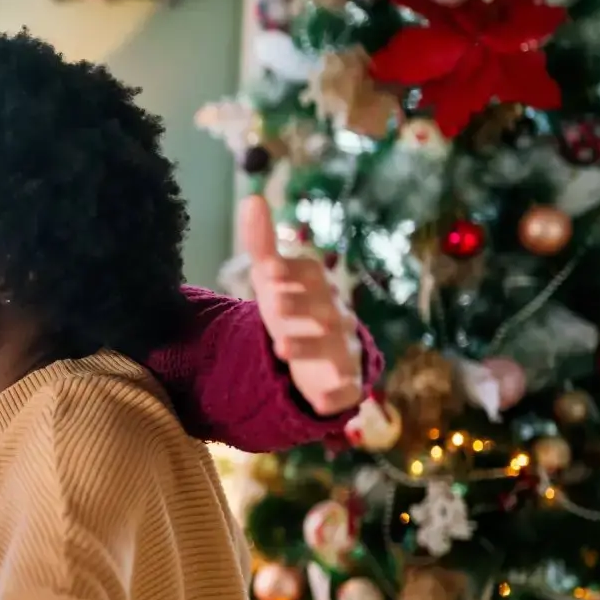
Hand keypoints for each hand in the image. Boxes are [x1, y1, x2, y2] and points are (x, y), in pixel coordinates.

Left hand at [240, 195, 364, 416]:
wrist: (311, 354)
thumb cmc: (292, 309)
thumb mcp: (273, 278)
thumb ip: (262, 243)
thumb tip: (252, 198)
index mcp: (320, 288)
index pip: (310, 275)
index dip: (291, 272)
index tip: (266, 270)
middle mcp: (337, 316)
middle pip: (325, 309)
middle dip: (302, 307)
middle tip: (275, 306)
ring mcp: (343, 349)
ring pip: (333, 347)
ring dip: (310, 346)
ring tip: (281, 349)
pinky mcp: (345, 383)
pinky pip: (346, 390)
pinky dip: (335, 395)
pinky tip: (320, 400)